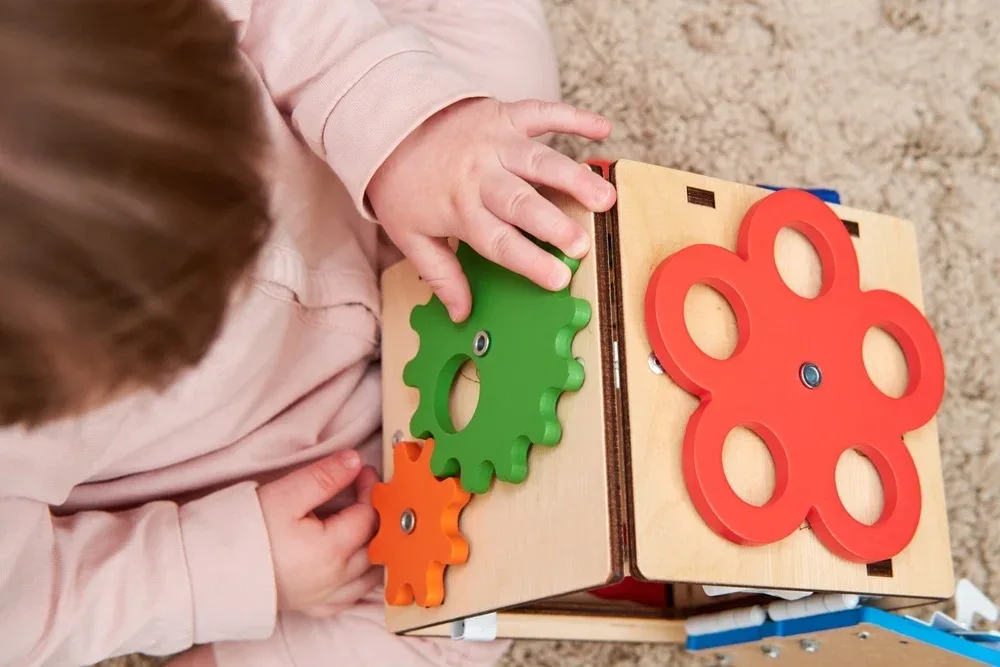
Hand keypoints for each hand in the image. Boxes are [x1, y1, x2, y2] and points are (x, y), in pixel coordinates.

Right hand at [257, 450, 380, 617]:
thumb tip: (354, 461)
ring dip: (376, 550)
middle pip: (375, 546)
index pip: (367, 515)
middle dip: (377, 516)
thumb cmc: (246, 533)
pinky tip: (356, 568)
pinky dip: (361, 582)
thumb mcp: (285, 496)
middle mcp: (335, 577)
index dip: (369, 489)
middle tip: (367, 493)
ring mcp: (325, 596)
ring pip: (369, 575)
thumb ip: (323, 477)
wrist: (210, 572)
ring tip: (368, 526)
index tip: (361, 471)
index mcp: (331, 549)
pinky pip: (350, 598)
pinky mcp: (312, 607)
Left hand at [367, 97, 616, 321]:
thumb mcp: (410, 236)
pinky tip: (603, 128)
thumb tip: (461, 313)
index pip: (498, 241)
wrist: (389, 126)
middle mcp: (480, 176)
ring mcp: (495, 143)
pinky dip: (574, 117)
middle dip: (553, 224)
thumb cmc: (404, 185)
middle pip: (520, 202)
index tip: (557, 280)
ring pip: (539, 161)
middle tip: (582, 244)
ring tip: (604, 197)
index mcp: (459, 209)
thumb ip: (441, 275)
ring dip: (574, 178)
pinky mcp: (504, 115)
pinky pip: (542, 113)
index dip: (529, 261)